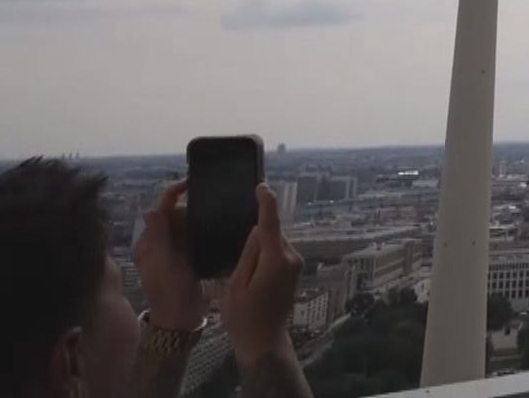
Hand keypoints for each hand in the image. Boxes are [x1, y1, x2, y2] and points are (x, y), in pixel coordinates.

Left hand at [134, 179, 205, 330]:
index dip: (173, 193)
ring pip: (186, 225)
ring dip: (199, 218)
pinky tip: (217, 231)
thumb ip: (159, 237)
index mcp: (149, 243)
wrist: (180, 320)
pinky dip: (203, 231)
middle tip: (213, 207)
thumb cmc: (171, 292)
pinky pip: (194, 237)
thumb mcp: (165, 264)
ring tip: (219, 215)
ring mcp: (172, 252)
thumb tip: (152, 208)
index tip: (193, 184)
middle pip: (174, 214)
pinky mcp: (186, 259)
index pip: (159, 209)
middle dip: (191, 207)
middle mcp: (158, 244)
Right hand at [222, 184, 303, 365]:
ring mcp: (295, 264)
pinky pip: (278, 251)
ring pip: (274, 241)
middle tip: (232, 236)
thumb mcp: (236, 285)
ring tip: (241, 258)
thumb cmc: (244, 318)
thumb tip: (258, 230)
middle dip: (255, 230)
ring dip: (260, 243)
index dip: (266, 203)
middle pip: (272, 231)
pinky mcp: (294, 270)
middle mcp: (291, 258)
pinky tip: (250, 264)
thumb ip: (248, 254)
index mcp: (276, 260)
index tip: (261, 186)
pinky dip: (265, 251)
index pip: (271, 224)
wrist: (264, 341)